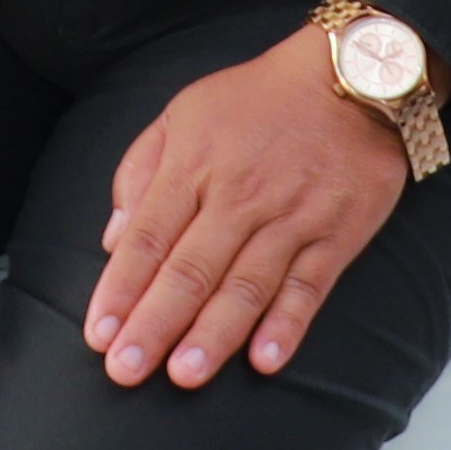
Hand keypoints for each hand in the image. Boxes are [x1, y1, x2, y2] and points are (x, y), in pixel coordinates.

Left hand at [83, 27, 407, 389]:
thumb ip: (140, 172)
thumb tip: (111, 239)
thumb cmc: (258, 98)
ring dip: (214, 334)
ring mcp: (291, 217)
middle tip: (125, 372)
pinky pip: (309, 286)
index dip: (121, 289)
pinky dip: (287, 324)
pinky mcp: (336, 233)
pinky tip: (265, 359)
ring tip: (184, 374)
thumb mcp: (183, 113)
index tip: (98, 335)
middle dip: (154, 324)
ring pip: (246, 284)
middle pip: (190, 269)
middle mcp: (239, 195)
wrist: (353, 75)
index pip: (148, 238)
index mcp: (194, 165)